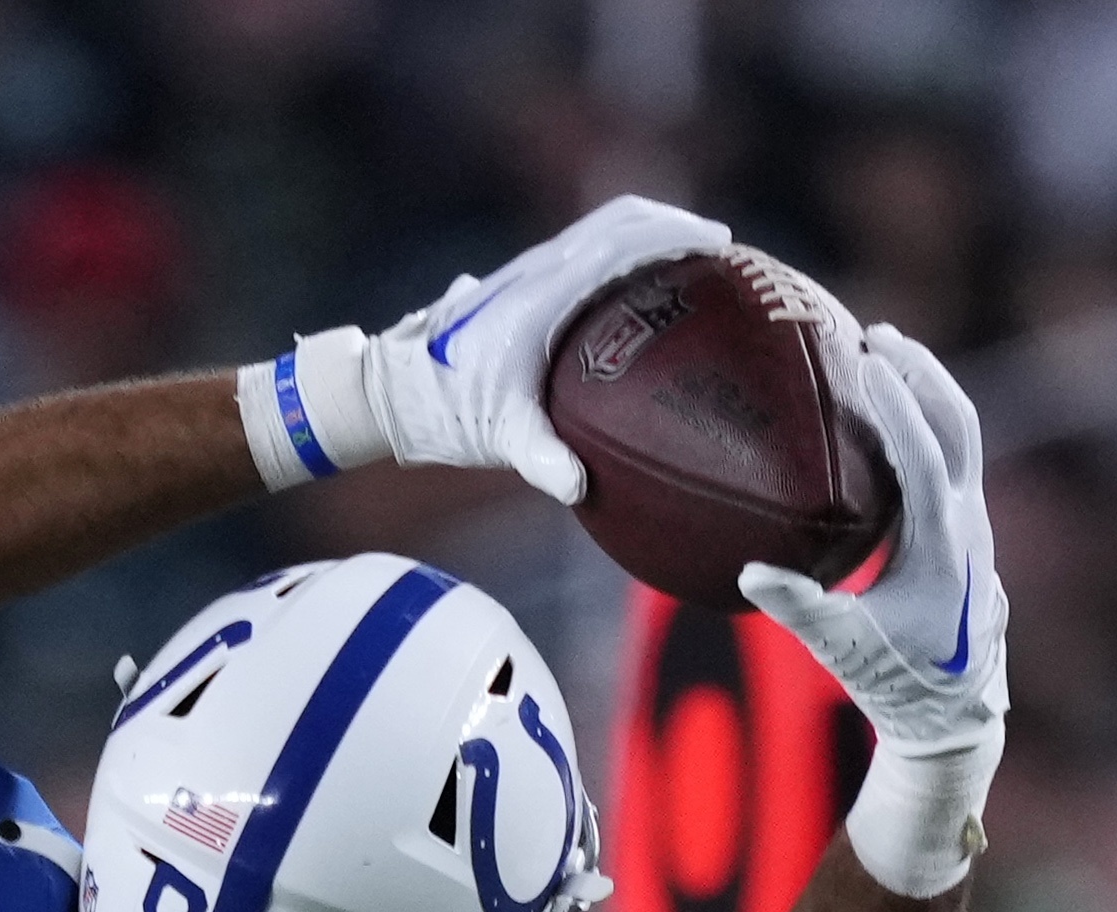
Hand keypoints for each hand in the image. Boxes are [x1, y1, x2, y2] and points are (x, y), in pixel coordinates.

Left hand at [246, 195, 736, 498]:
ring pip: (603, 230)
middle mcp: (541, 268)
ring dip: (650, 235)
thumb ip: (540, 458)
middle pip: (621, 218)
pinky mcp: (527, 287)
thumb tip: (579, 487)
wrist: (391, 388)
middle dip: (675, 224)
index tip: (723, 247)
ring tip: (697, 265)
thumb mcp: (498, 435)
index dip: (677, 235)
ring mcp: (533, 272)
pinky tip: (646, 296)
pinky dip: (626, 257)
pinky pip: (588, 254)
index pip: (623, 240)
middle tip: (725, 252)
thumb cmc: (444, 409)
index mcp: (545, 289)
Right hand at [738, 312, 1004, 897]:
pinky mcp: (966, 533)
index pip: (922, 453)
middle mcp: (968, 525)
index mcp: (944, 544)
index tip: (864, 357)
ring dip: (928, 390)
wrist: (954, 718)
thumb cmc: (897, 684)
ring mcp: (973, 526)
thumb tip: (749, 572)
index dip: (895, 402)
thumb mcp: (843, 649)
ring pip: (961, 435)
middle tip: (874, 336)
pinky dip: (925, 423)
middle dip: (920, 373)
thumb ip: (799, 608)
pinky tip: (889, 415)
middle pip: (956, 423)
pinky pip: (950, 458)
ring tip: (886, 355)